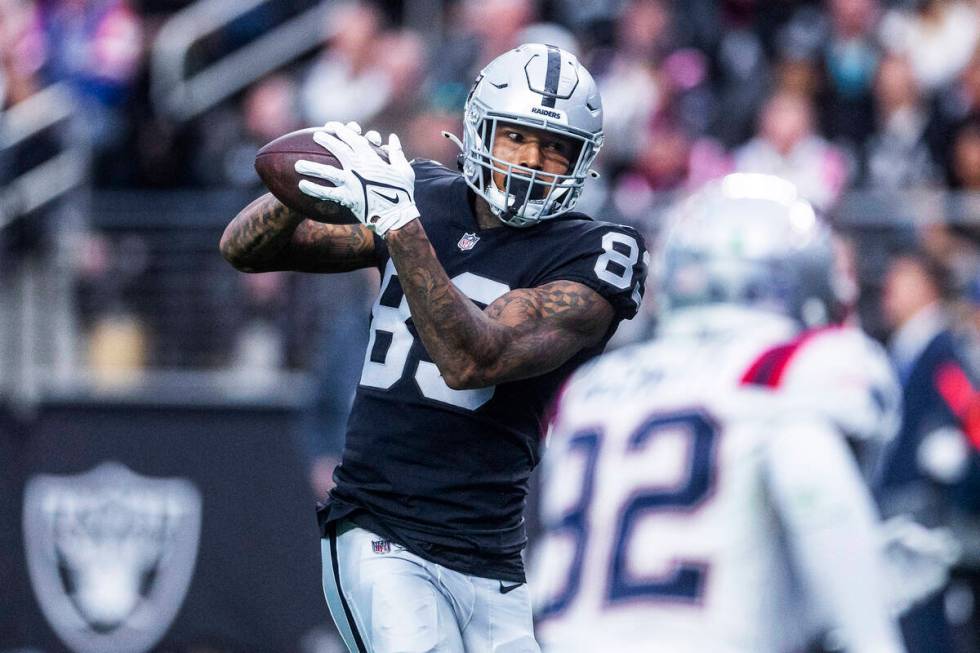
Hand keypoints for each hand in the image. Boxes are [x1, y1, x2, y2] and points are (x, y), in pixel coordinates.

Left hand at [295, 121, 418, 236]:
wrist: (398, 214)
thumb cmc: (403, 192)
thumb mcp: (404, 169)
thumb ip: (396, 152)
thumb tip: (392, 138)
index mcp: (372, 158)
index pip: (354, 139)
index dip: (342, 131)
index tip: (332, 126)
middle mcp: (359, 167)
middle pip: (338, 149)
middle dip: (326, 140)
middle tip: (316, 136)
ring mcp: (352, 182)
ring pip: (328, 171)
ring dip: (312, 167)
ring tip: (298, 165)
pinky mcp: (348, 197)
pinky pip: (328, 193)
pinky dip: (314, 189)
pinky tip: (302, 185)